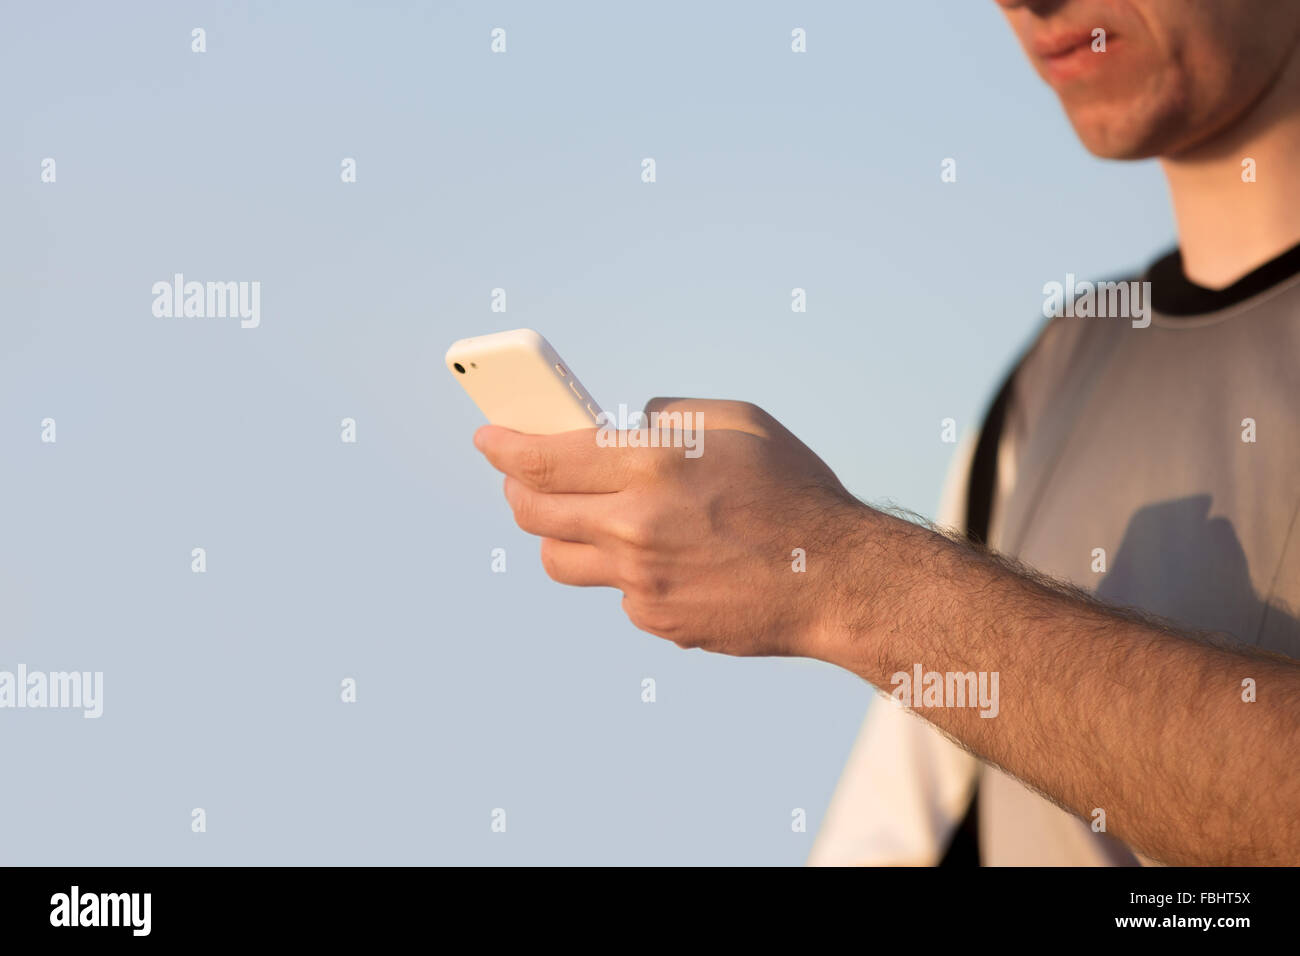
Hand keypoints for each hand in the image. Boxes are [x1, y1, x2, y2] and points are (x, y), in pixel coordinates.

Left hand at [473, 399, 870, 657]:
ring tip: (582, 515)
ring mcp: (641, 581)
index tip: (488, 439)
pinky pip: (613, 589)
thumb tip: (613, 424)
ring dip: (557, 532)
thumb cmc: (793, 490)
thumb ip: (662, 417)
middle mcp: (634, 525)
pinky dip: (622, 567)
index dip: (503, 447)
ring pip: (558, 559)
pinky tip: (660, 554)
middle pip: (532, 512)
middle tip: (520, 476)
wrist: (838, 580)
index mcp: (650, 464)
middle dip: (516, 488)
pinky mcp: (655, 619)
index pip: (541, 458)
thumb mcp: (734, 421)